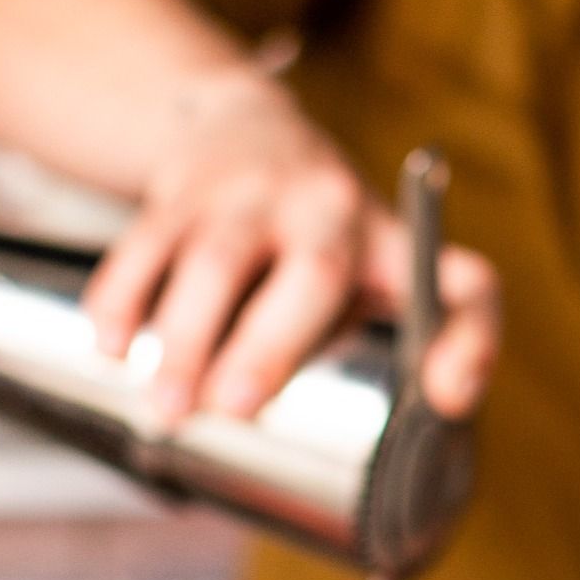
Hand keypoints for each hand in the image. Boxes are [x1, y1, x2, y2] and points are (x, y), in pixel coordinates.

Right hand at [83, 67, 501, 423]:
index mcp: (390, 248)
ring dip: (184, 338)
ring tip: (164, 407)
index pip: (463, 286)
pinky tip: (109, 346)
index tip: (448, 398)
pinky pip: (146, 242)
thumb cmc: (312, 239)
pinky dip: (123, 296)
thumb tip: (362, 456)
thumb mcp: (364, 271)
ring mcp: (252, 195)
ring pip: (217, 260)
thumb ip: (370, 348)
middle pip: (315, 273)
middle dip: (272, 344)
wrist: (236, 122)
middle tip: (235, 407)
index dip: (470, 342)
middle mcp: (330, 210)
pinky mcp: (182, 191)